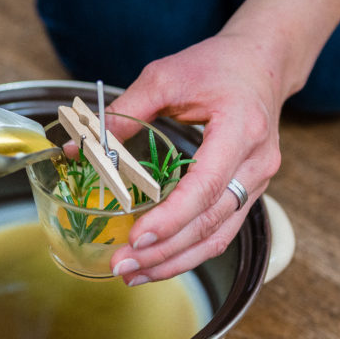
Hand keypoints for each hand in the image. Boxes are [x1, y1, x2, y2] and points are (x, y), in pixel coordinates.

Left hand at [106, 31, 287, 284]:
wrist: (262, 64)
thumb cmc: (216, 66)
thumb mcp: (165, 77)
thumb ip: (124, 113)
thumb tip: (78, 147)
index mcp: (241, 128)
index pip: (206, 186)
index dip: (172, 217)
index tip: (137, 237)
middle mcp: (257, 162)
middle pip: (211, 222)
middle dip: (164, 251)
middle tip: (122, 266)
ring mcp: (258, 182)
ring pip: (218, 236)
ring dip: (175, 262)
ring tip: (133, 275)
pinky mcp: (249, 192)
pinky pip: (220, 231)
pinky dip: (188, 252)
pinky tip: (157, 262)